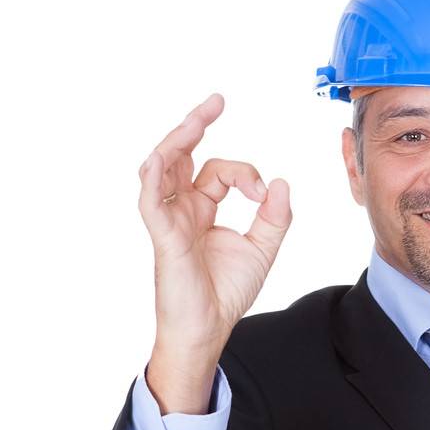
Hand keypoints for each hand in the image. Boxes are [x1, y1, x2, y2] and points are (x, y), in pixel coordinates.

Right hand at [138, 92, 292, 410]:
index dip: (244, 173)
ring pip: (162, 166)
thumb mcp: (262, 249)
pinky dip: (154, 175)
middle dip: (195, 125)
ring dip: (177, 140)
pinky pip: (149, 198)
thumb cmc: (226, 292)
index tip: (262, 193)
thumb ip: (274, 217)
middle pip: (181, 155)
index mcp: (201, 209)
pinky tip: (162, 157)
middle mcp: (181, 209)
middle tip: (216, 101)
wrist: (210, 328)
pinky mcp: (163, 235)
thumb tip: (280, 182)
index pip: (218, 172)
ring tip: (197, 119)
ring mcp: (169, 219)